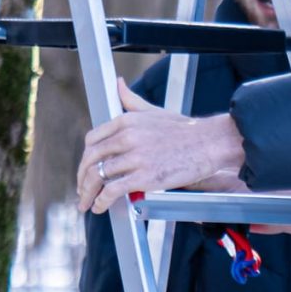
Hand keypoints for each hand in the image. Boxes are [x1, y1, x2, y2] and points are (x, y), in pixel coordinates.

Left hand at [77, 82, 245, 212]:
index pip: (93, 140)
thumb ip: (131, 100)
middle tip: (82, 190)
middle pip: (91, 159)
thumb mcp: (154, 110)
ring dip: (89, 193)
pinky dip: (102, 201)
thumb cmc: (184, 130)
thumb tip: (118, 84)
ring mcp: (135, 158)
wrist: (208, 144)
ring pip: (99, 176)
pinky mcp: (144, 177)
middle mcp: (127, 137)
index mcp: (126, 120)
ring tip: (88, 203)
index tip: (86, 169)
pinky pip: (113, 190)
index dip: (85, 158)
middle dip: (82, 178)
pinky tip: (101, 207)